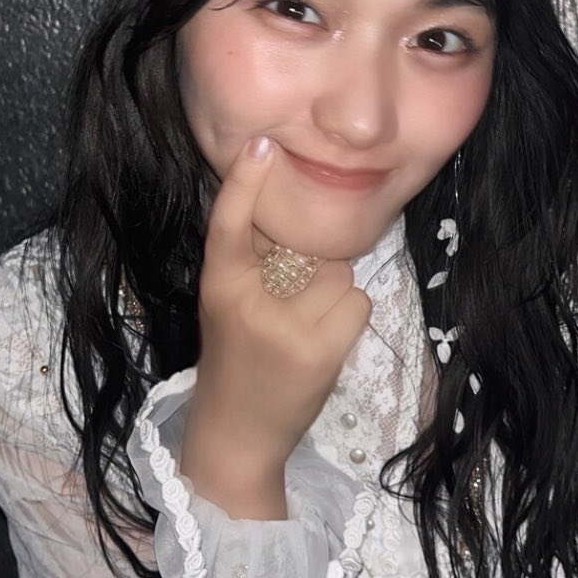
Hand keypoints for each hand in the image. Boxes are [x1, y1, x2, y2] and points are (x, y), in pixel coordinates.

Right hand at [179, 136, 371, 518]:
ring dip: (335, 298)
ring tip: (305, 331)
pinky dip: (351, 321)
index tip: (259, 144)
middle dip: (314, 270)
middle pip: (311, 248)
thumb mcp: (231, 303)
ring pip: (341, 275)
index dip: (244, 182)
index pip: (228, 223)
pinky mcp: (317, 351)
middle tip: (287, 311)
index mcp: (219, 282)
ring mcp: (284, 327)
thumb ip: (258, 263)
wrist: (236, 433)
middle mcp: (248, 300)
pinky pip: (359, 304)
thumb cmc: (239, 358)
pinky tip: (323, 345)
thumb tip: (311, 221)